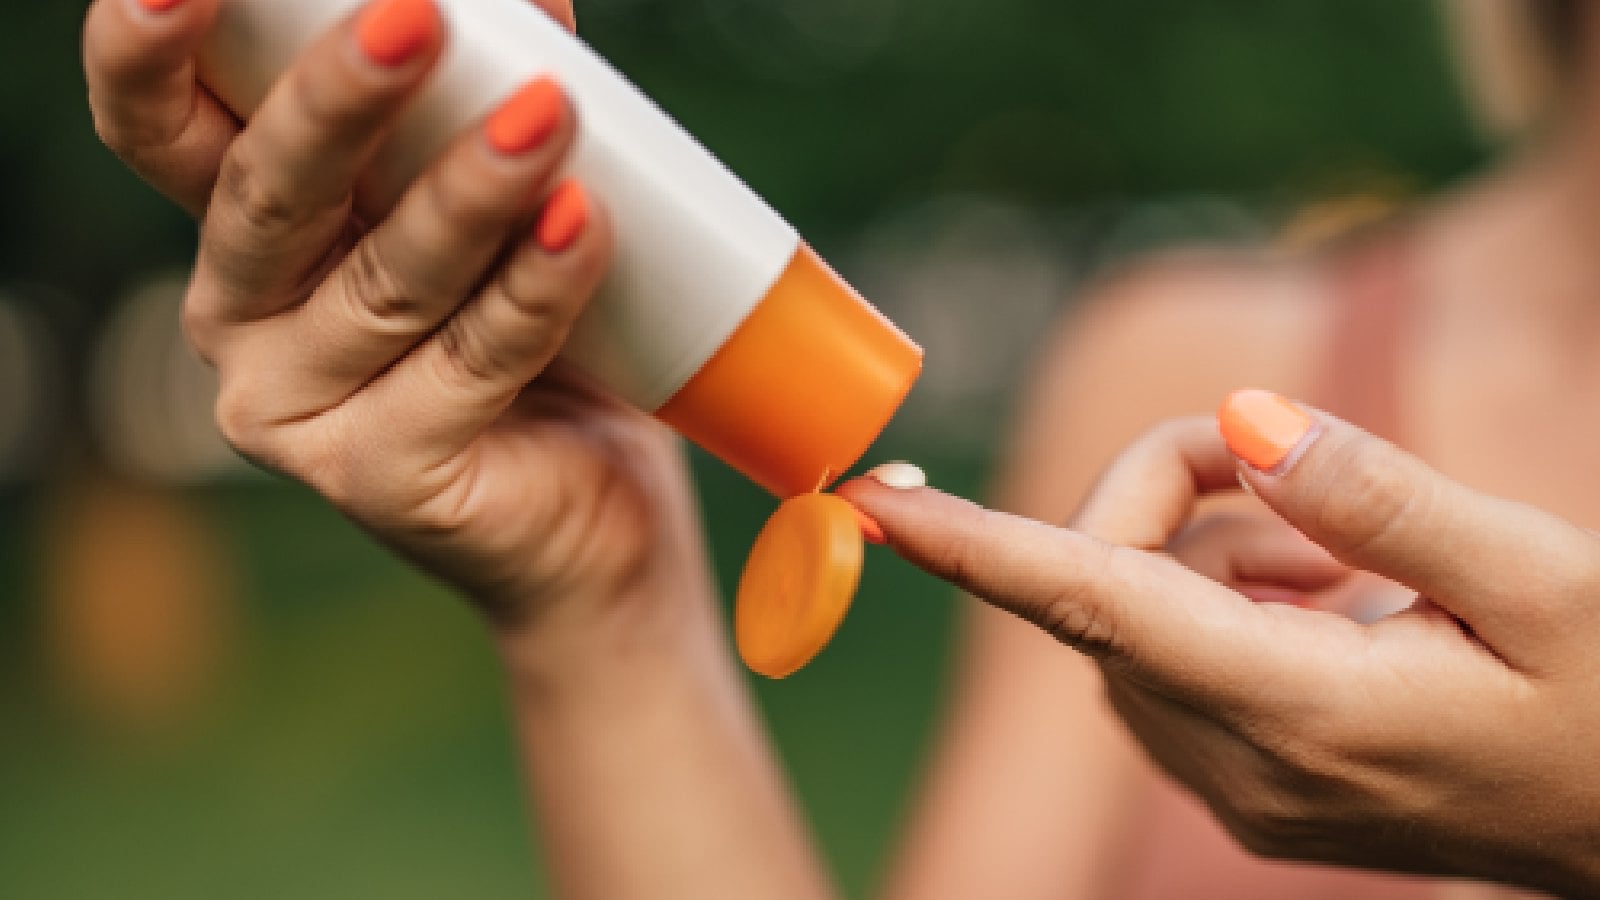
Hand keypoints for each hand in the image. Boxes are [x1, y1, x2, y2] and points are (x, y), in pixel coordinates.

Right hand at [83, 0, 713, 657]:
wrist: (595, 510)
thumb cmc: (540, 343)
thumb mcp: (501, 209)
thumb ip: (488, 111)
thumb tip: (535, 7)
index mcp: (255, 228)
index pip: (165, 127)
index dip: (145, 54)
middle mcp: (247, 317)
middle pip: (268, 194)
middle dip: (339, 100)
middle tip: (414, 18)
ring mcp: (296, 410)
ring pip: (386, 280)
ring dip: (470, 193)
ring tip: (549, 117)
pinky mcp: (377, 478)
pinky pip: (467, 365)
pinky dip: (534, 291)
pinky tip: (583, 226)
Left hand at [841, 394, 1599, 895]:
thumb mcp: (1544, 576)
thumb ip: (1377, 495)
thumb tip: (1236, 420)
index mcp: (1308, 713)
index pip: (1093, 609)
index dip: (973, 549)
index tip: (867, 498)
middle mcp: (1243, 768)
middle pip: (1106, 589)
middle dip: (1165, 495)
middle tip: (1288, 459)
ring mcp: (1240, 792)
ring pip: (1127, 625)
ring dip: (1198, 548)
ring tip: (1341, 556)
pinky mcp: (1251, 792)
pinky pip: (1166, 666)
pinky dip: (1215, 600)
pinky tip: (1326, 598)